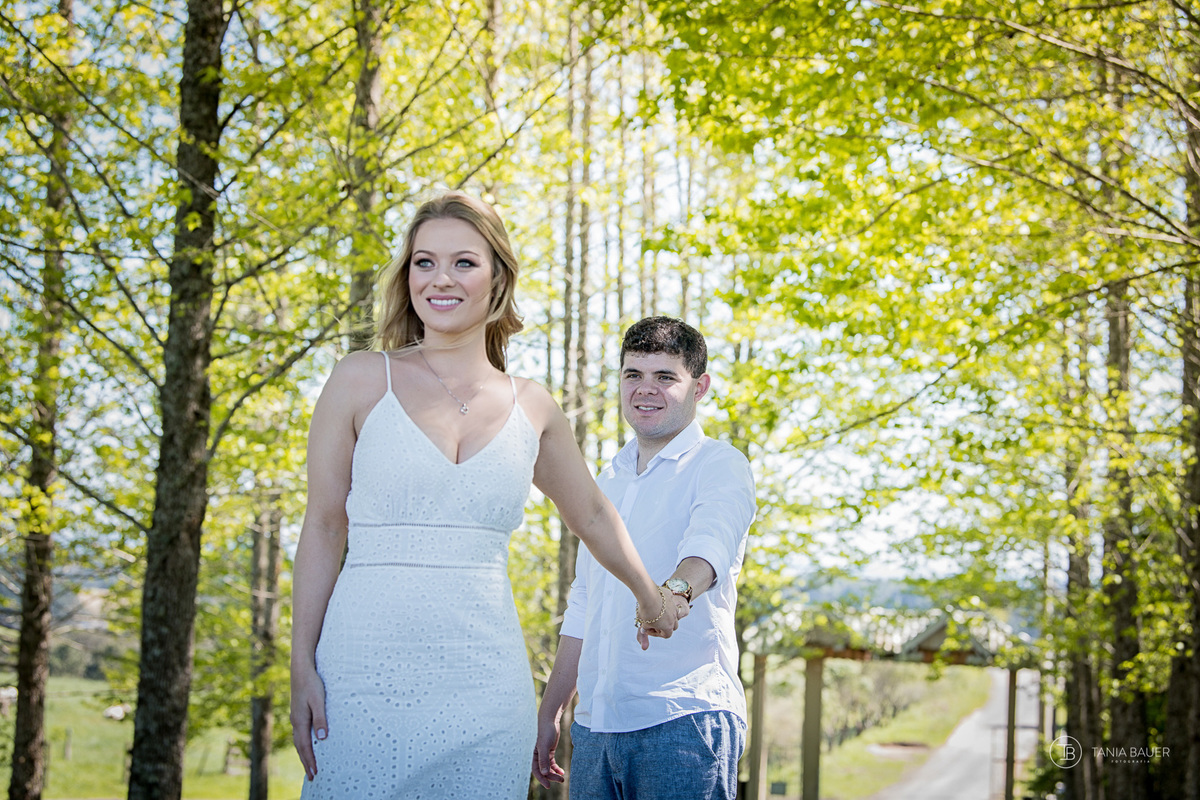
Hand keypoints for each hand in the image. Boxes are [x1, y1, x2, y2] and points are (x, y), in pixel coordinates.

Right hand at [290, 666, 327, 780]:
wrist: (301, 669)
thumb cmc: (312, 683)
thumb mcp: (318, 700)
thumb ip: (320, 718)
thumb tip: (322, 738)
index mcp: (300, 721)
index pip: (305, 746)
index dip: (310, 761)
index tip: (315, 774)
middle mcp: (296, 721)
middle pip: (300, 747)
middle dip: (306, 762)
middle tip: (312, 776)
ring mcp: (296, 717)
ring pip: (299, 741)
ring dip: (304, 754)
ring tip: (309, 765)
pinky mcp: (298, 712)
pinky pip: (300, 734)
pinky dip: (303, 744)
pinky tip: (308, 744)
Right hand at [532, 713, 565, 787]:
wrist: (550, 721)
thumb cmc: (546, 732)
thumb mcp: (545, 746)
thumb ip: (544, 760)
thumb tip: (544, 773)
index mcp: (534, 755)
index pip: (536, 771)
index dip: (542, 779)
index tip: (549, 786)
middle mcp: (538, 756)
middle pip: (544, 770)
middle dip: (551, 776)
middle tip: (561, 780)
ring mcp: (544, 754)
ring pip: (548, 768)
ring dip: (554, 773)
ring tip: (562, 777)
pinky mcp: (550, 751)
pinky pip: (552, 763)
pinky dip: (556, 768)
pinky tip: (562, 771)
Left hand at [634, 587, 686, 649]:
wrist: (647, 593)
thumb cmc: (645, 611)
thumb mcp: (643, 624)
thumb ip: (644, 636)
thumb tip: (643, 647)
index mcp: (668, 627)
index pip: (666, 635)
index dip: (656, 634)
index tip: (648, 629)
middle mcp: (674, 617)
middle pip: (673, 626)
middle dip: (665, 626)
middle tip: (654, 622)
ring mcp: (674, 606)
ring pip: (673, 614)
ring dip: (666, 615)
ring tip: (655, 612)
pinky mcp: (671, 597)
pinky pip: (669, 601)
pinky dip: (664, 603)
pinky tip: (655, 600)